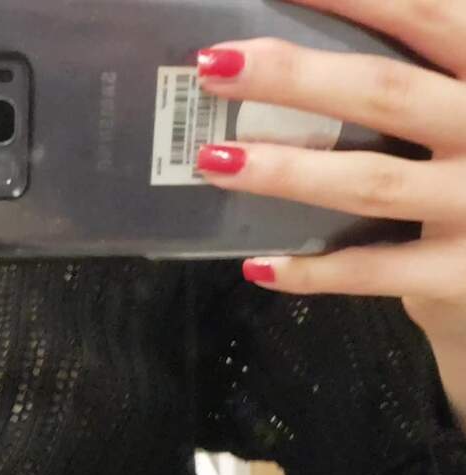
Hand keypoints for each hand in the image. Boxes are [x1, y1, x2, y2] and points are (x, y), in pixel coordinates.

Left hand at [195, 0, 465, 424]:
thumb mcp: (462, 101)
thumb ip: (419, 71)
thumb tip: (296, 43)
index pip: (426, 15)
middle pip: (385, 91)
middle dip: (292, 77)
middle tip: (211, 66)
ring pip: (371, 182)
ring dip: (284, 171)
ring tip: (212, 159)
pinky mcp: (461, 272)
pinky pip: (375, 271)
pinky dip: (313, 269)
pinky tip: (258, 264)